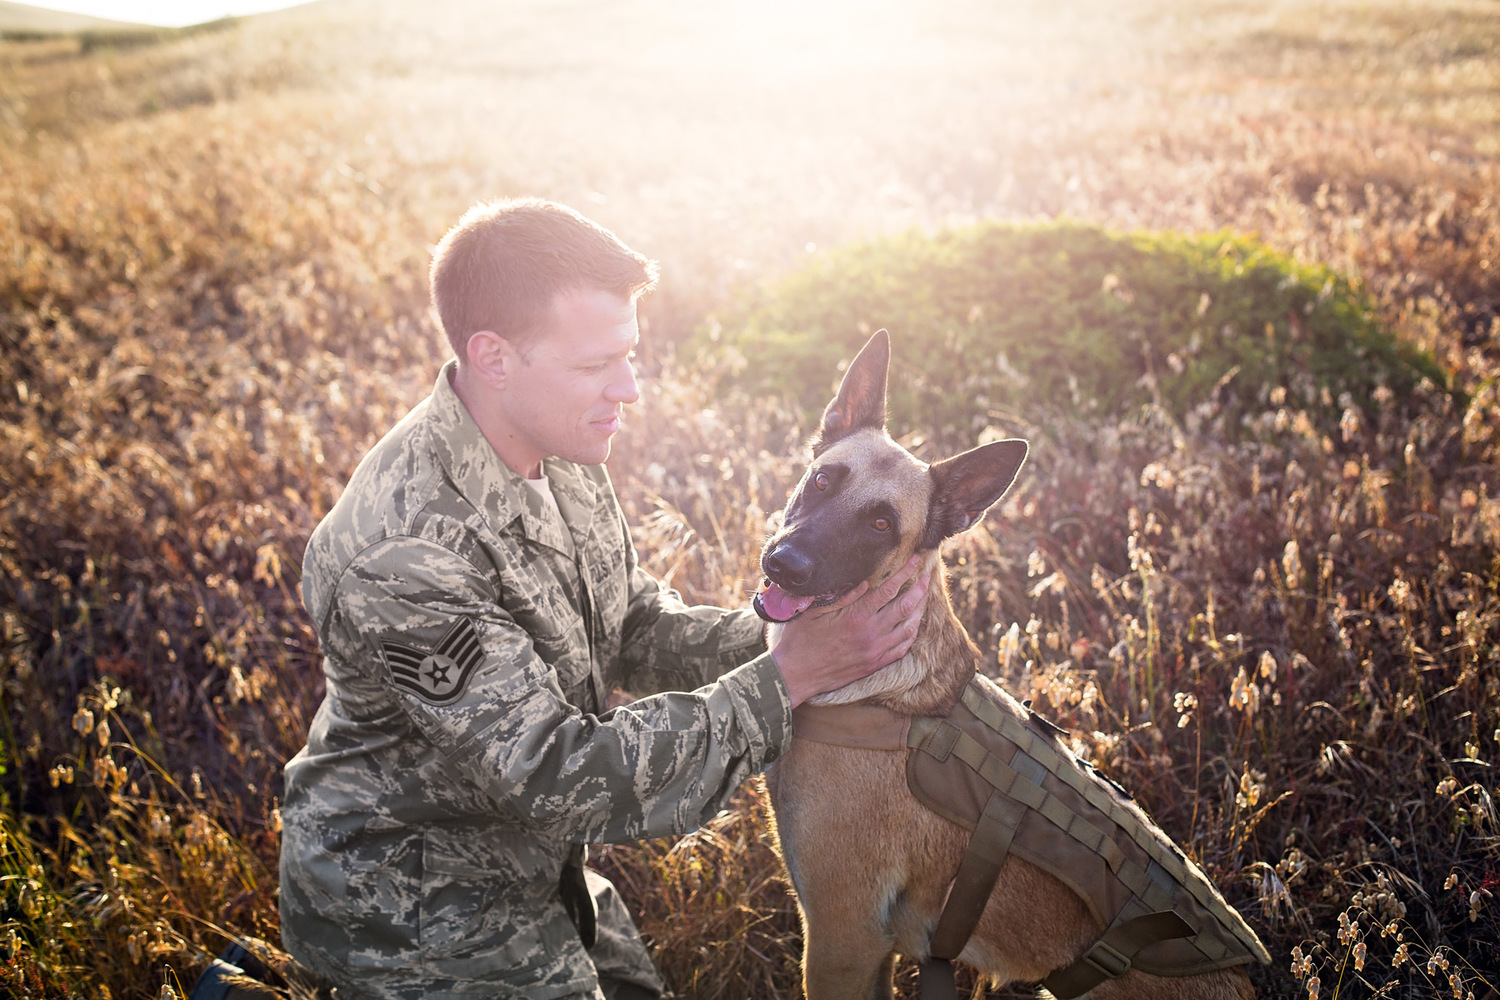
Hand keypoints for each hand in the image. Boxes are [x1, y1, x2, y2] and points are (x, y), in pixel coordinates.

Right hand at [769, 554, 931, 707]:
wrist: (796, 675)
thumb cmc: (800, 640)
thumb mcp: (815, 611)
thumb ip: (842, 595)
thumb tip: (865, 581)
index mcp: (855, 617)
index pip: (889, 589)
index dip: (905, 572)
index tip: (915, 560)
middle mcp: (870, 634)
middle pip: (906, 606)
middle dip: (920, 588)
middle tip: (928, 574)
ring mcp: (875, 651)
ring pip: (909, 628)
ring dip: (920, 609)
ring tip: (925, 596)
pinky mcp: (874, 664)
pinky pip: (902, 648)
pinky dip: (912, 633)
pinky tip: (914, 624)